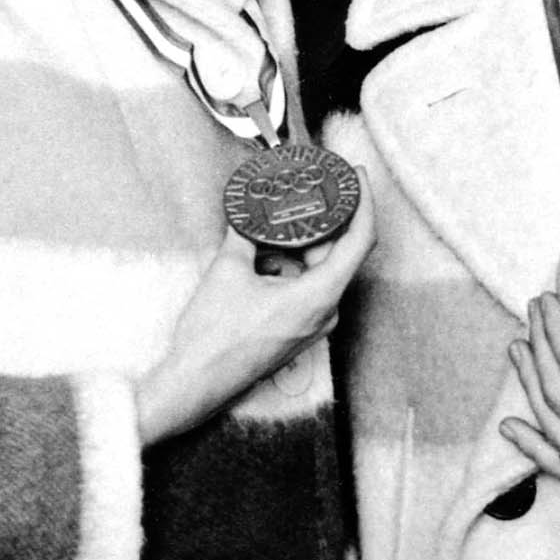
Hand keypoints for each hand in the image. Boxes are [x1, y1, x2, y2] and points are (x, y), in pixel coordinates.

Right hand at [136, 168, 373, 444]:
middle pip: (341, 252)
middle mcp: (327, 311)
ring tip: (284, 213)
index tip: (357, 175)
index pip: (360, 241)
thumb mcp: (228, 269)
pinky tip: (268, 249)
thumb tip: (248, 206)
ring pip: (322, 269)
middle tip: (314, 185)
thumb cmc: (213, 335)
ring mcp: (315, 323)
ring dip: (305, 241)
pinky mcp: (300, 329)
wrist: (196, 383)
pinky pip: (309, 286)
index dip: (364, 203)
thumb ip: (245, 233)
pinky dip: (294, 263)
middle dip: (327, 217)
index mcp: (320, 295)